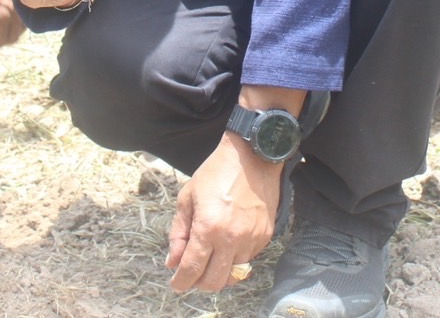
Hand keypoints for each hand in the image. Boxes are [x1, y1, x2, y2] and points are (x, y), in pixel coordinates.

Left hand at [165, 133, 283, 291]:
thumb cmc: (216, 172)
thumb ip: (178, 233)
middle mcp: (232, 238)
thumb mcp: (187, 198)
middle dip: (198, 283)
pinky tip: (228, 242)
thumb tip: (173, 261)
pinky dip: (235, 259)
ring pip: (232, 274)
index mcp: (208, 227)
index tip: (175, 283)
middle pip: (214, 281)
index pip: (192, 269)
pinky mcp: (265, 236)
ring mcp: (252, 239)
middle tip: (192, 273)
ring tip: (210, 257)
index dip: (181, 282)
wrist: (253, 156)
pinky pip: (247, 260)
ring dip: (218, 271)